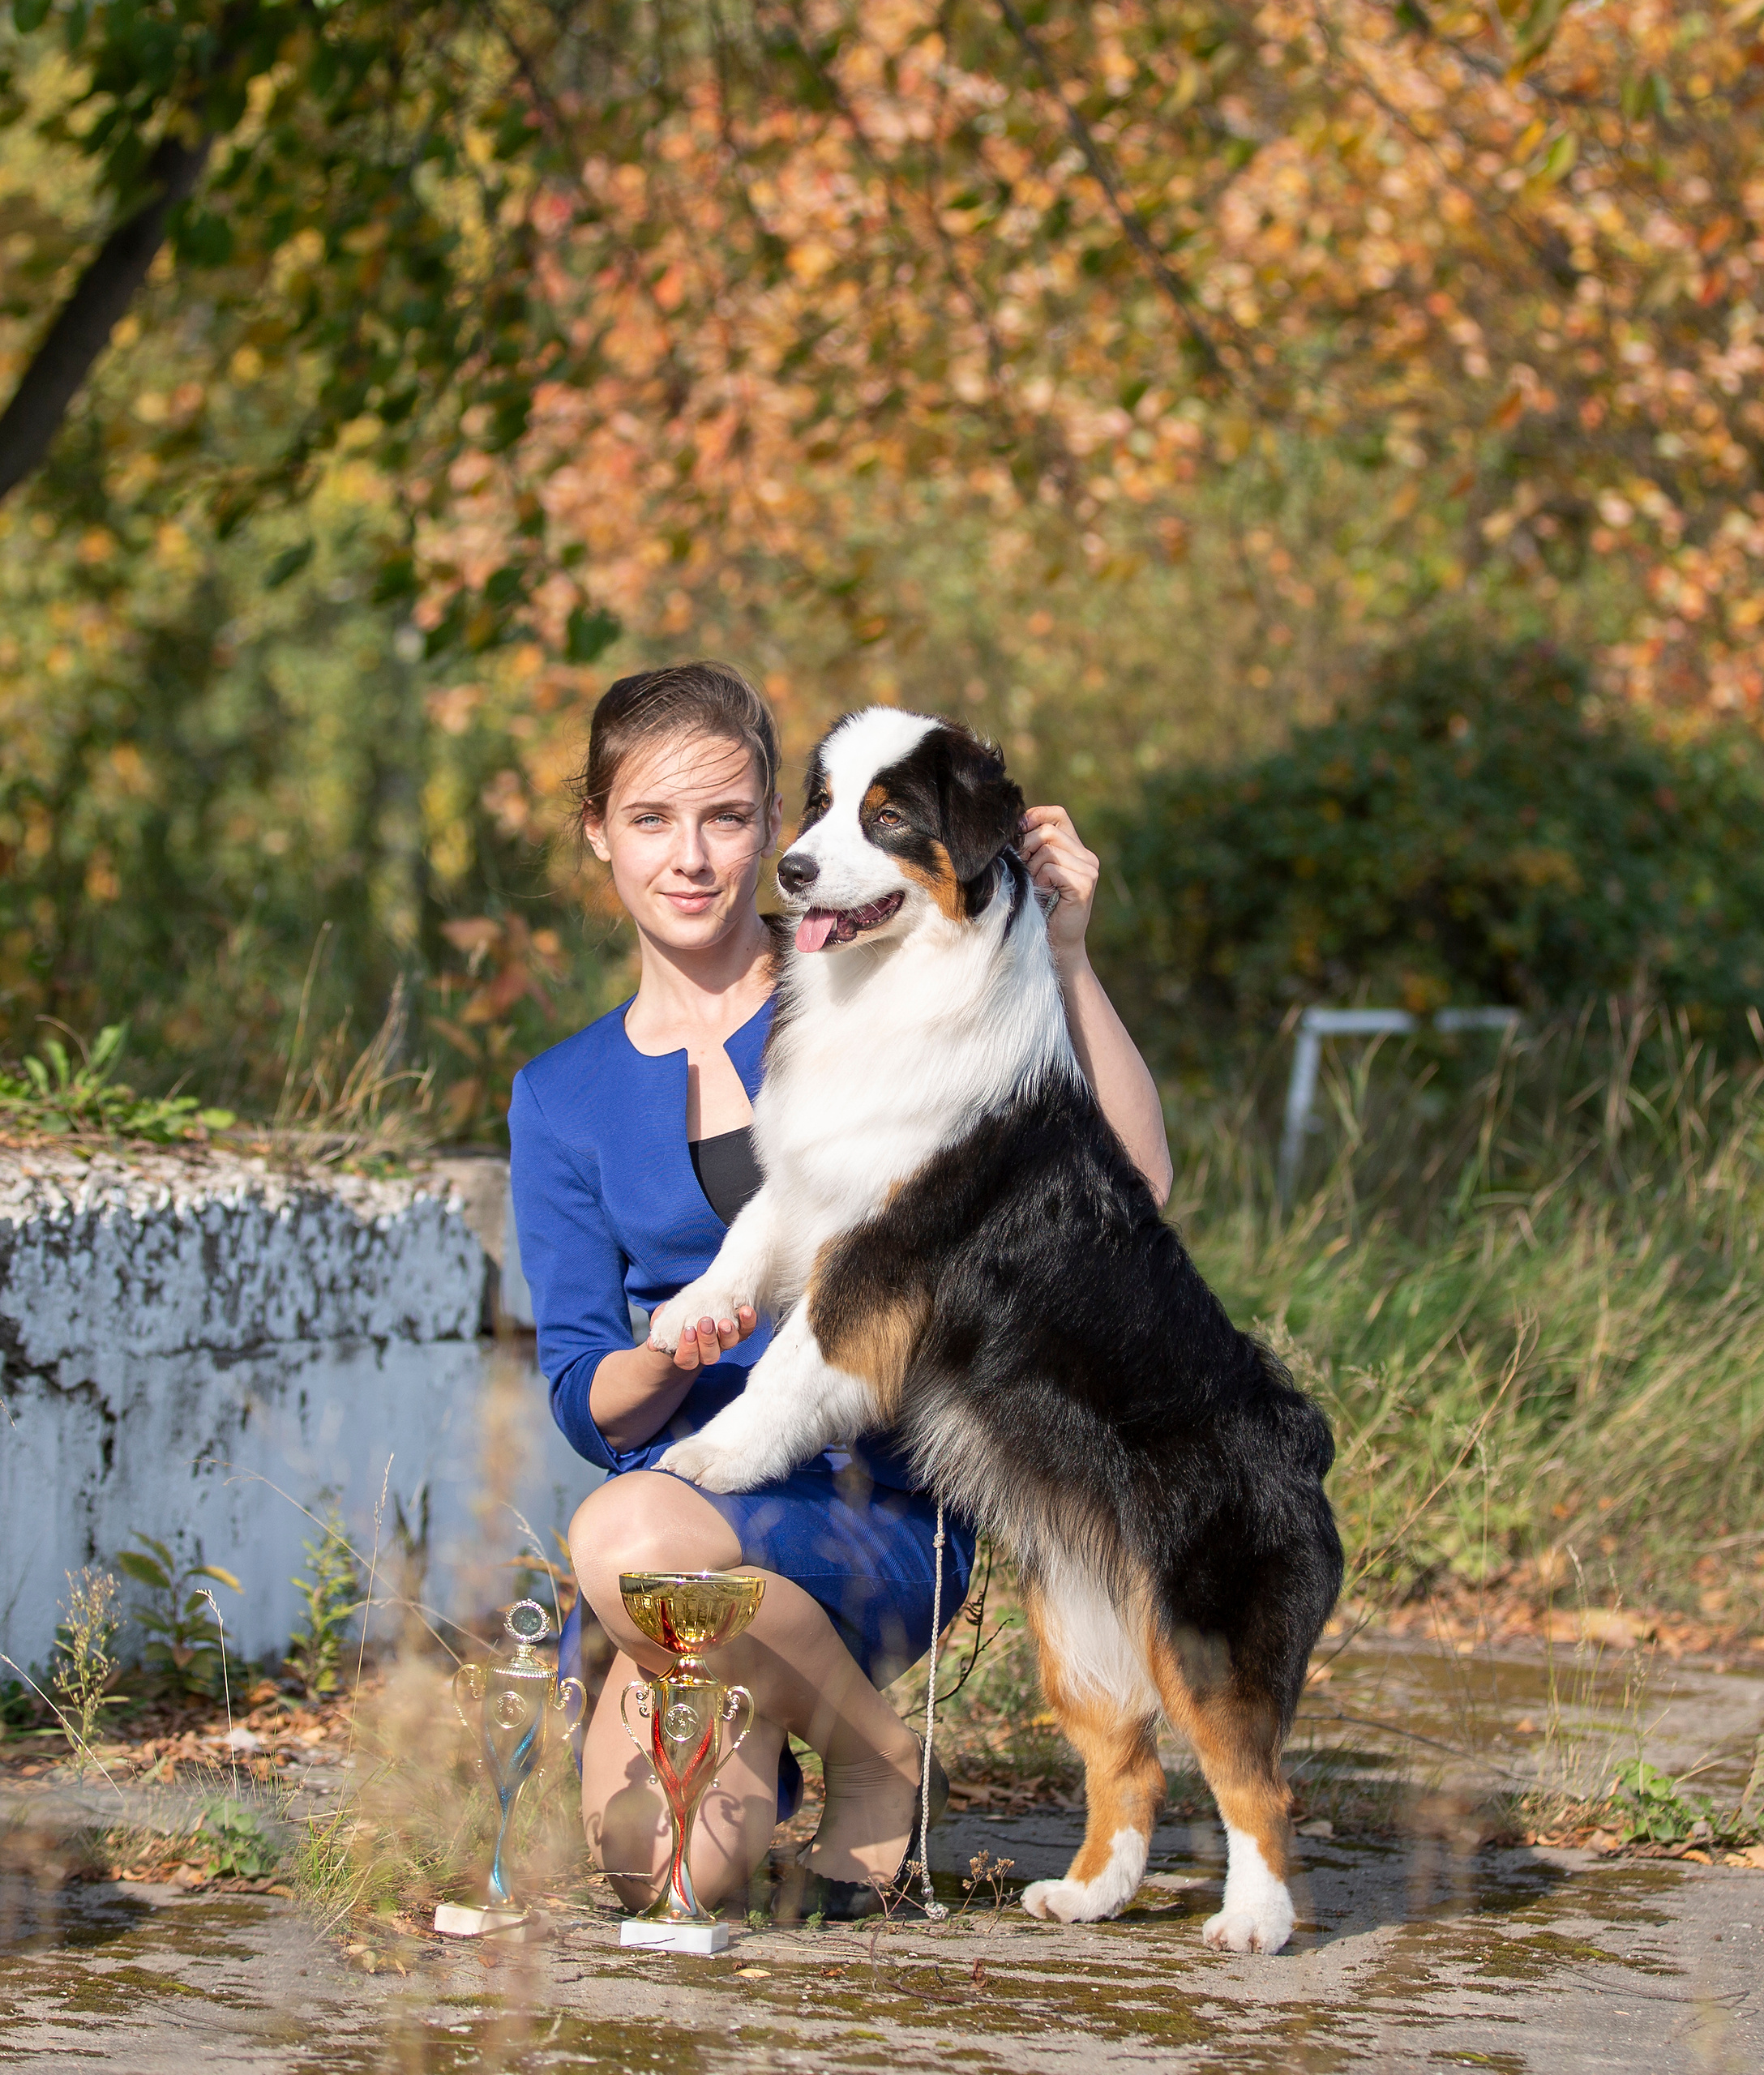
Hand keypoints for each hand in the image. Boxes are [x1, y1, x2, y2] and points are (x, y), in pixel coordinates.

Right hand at [651, 1303, 757, 1372]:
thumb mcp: (665, 1319)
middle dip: (707, 1340)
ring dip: (727, 1333)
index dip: (687, 1349)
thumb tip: (653, 1344)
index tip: (687, 1332)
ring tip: (724, 1321)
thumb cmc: (676, 1316)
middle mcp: (708, 1351)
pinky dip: (748, 1321)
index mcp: (688, 1353)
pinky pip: (746, 1330)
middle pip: (710, 1355)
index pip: (687, 1360)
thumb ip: (659, 1328)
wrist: (696, 1307)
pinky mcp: (739, 1330)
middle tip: (704, 1322)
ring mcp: (725, 1341)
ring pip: (729, 1344)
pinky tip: (746, 1309)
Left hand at [1019, 804, 1097, 969]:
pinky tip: (1044, 894)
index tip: (1017, 833)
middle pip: (1048, 830)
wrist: (1057, 943)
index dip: (1035, 817)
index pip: (1057, 814)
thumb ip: (1029, 848)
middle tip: (1024, 870)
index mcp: (1076, 849)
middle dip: (1027, 847)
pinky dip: (1041, 881)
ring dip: (1033, 869)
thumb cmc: (1040, 908)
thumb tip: (1010, 827)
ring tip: (1037, 886)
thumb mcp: (1032, 871)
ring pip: (1048, 849)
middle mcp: (1087, 856)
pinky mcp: (1085, 883)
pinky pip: (1051, 868)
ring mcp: (1089, 869)